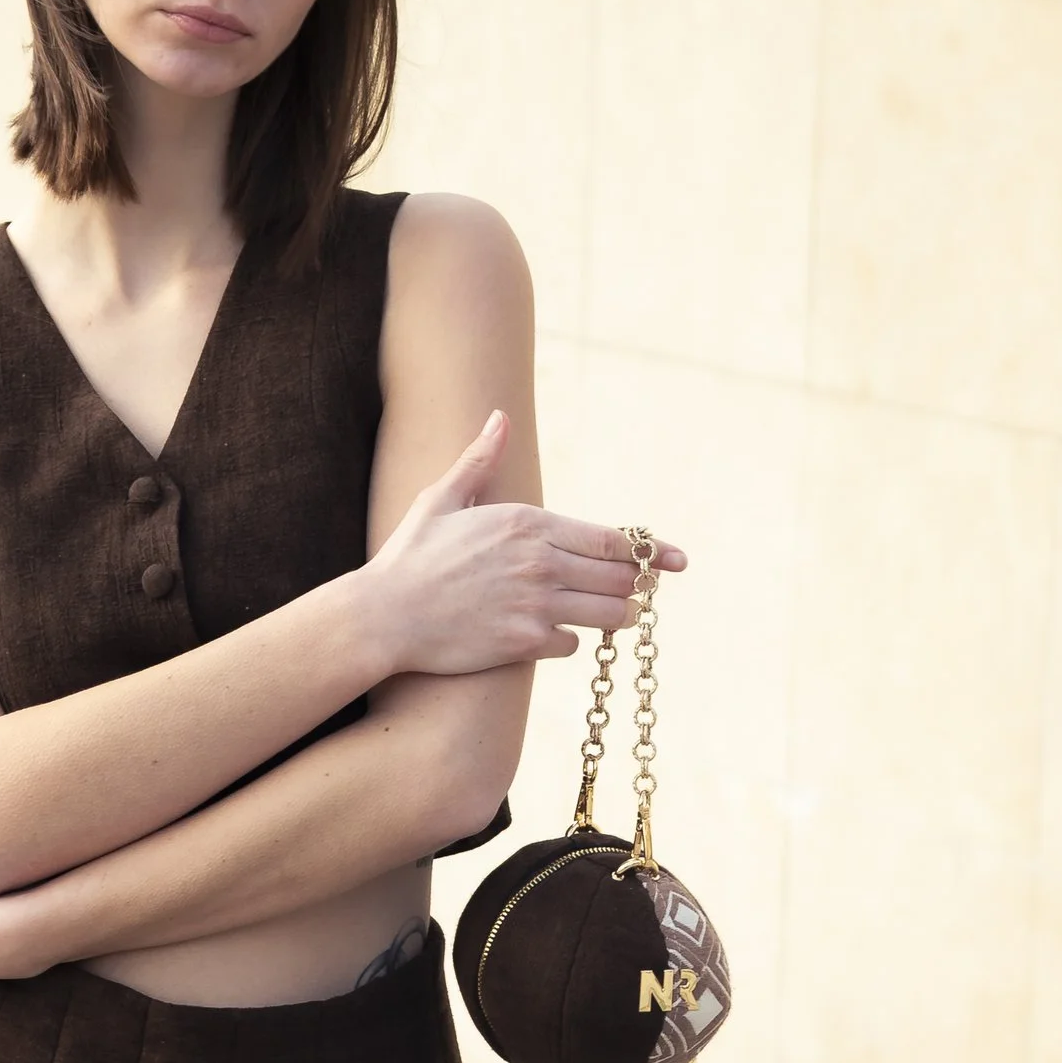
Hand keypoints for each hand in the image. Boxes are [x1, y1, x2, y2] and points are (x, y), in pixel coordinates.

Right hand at [363, 411, 684, 677]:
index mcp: (529, 522)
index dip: (651, 551)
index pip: (612, 539)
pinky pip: (572, 643)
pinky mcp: (524, 643)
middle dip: (635, 584)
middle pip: (621, 576)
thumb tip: (499, 418)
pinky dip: (571, 640)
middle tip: (636, 590)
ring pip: (608, 612)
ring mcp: (535, 604)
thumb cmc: (410, 556)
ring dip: (615, 615)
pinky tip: (555, 634)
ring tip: (610, 614)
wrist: (383, 616)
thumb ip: (479, 461)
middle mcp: (540, 562)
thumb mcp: (442, 499)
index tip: (678, 559)